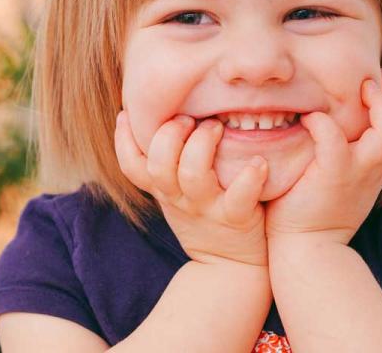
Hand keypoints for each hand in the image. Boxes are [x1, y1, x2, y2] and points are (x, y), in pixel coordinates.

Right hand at [115, 110, 268, 265]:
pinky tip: (258, 162)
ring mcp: (206, 208)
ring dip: (202, 145)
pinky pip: (239, 197)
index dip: (123, 140)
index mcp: (163, 190)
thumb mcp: (174, 195)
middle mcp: (179, 198)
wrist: (230, 268)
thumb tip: (158, 118)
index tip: (127, 113)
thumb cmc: (203, 218)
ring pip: (193, 175)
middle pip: (159, 165)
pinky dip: (249, 178)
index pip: (130, 166)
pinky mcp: (235, 219)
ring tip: (216, 126)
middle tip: (187, 118)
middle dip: (169, 135)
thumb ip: (166, 164)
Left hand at [265, 68, 381, 245]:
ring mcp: (356, 173)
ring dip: (379, 105)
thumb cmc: (311, 209)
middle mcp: (373, 168)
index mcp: (375, 166)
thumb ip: (342, 152)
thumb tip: (326, 119)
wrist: (305, 249)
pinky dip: (324, 124)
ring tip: (361, 88)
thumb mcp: (338, 178)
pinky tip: (310, 117)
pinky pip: (334, 142)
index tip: (379, 81)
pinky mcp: (331, 178)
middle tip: (375, 76)